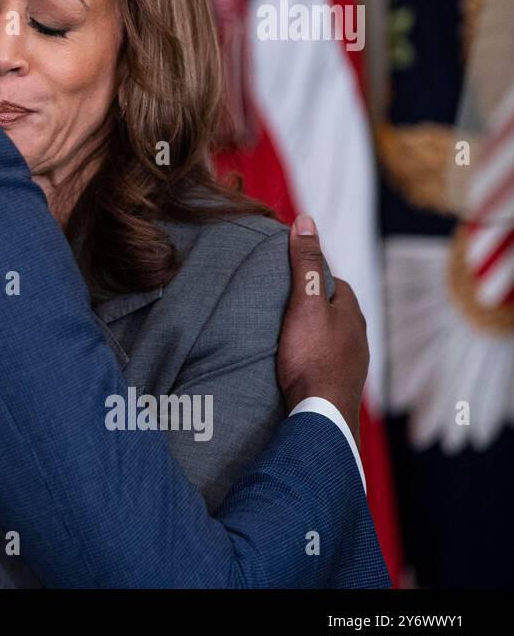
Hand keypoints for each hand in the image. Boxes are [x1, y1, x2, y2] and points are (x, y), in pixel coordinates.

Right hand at [276, 214, 367, 446]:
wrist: (322, 414)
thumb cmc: (311, 357)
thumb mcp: (303, 303)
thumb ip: (304, 263)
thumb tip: (306, 221)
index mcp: (350, 311)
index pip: (331, 281)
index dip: (309, 275)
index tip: (285, 276)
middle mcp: (357, 335)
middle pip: (331, 309)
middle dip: (310, 305)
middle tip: (278, 304)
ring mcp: (351, 362)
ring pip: (330, 336)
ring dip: (311, 333)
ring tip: (282, 334)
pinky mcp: (340, 383)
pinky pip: (325, 359)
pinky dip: (311, 355)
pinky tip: (295, 362)